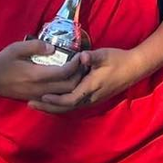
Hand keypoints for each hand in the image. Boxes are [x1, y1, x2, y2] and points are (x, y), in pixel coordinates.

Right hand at [0, 40, 84, 100]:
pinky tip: (66, 79)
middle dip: (78, 75)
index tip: (80, 55)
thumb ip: (35, 46)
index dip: (75, 65)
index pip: (63, 73)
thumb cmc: (3, 60)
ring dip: (73, 84)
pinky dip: (64, 90)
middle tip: (83, 63)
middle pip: (67, 87)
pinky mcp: (35, 98)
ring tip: (77, 71)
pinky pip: (55, 97)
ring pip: (63, 95)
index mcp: (36, 75)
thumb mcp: (16, 48)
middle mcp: (39, 89)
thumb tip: (53, 48)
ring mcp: (38, 96)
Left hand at [29, 47, 143, 113]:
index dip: (54, 100)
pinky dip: (60, 104)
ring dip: (52, 107)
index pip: (69, 99)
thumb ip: (92, 57)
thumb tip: (82, 57)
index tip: (40, 97)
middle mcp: (89, 98)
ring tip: (36, 104)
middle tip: (30, 104)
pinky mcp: (92, 98)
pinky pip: (73, 104)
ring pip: (68, 108)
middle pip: (65, 107)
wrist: (133, 69)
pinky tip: (51, 101)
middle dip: (47, 107)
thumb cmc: (118, 60)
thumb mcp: (104, 55)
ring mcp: (91, 100)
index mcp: (91, 88)